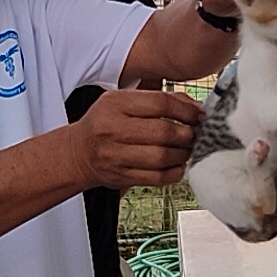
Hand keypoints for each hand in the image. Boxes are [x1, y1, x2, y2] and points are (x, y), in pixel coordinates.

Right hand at [64, 90, 203, 189]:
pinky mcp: (122, 177)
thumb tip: (195, 107)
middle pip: (163, 132)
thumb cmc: (105, 122)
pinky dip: (174, 172)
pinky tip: (178, 165)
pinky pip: (157, 178)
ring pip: (161, 157)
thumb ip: (158, 99)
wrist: (78, 152)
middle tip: (194, 134)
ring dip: (182, 154)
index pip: (160, 104)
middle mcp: (113, 129)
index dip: (186, 110)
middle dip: (187, 134)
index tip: (198, 115)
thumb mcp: (123, 101)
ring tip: (187, 149)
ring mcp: (116, 155)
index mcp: (116, 104)